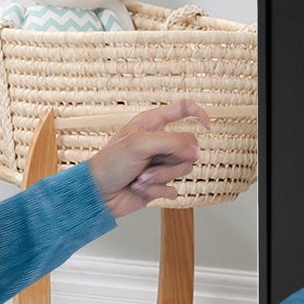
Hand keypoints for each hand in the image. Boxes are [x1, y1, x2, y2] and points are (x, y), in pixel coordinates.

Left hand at [86, 100, 210, 216]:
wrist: (96, 194)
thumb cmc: (110, 163)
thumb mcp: (141, 144)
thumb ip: (174, 143)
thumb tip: (198, 152)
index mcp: (153, 123)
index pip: (183, 109)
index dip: (199, 114)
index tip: (207, 126)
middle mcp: (159, 142)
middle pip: (188, 146)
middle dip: (170, 160)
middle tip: (149, 165)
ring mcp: (160, 163)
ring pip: (183, 168)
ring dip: (160, 177)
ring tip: (140, 179)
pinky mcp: (160, 184)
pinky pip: (174, 188)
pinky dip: (157, 190)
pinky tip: (140, 189)